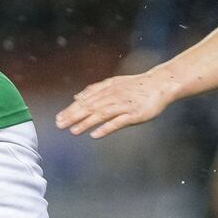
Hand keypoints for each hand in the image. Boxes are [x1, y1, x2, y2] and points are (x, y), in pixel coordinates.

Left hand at [55, 71, 173, 138]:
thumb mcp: (113, 83)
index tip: (58, 118)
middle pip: (90, 107)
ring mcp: (123, 105)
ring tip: (74, 131)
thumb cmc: (136, 86)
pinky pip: (118, 122)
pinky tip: (95, 134)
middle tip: (60, 125)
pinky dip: (106, 128)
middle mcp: (112, 96)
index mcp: (106, 89)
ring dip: (86, 123)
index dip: (71, 109)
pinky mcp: (134, 114)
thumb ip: (95, 90)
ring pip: (101, 114)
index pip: (85, 100)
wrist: (159, 84)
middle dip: (73, 116)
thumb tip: (76, 96)